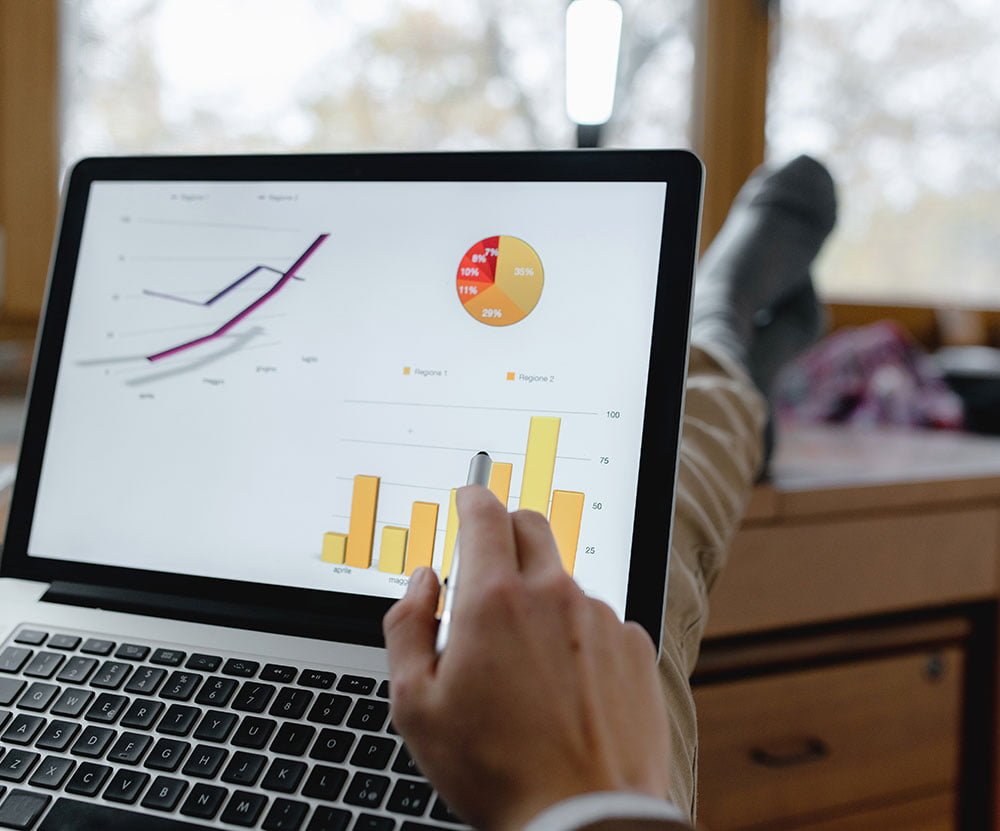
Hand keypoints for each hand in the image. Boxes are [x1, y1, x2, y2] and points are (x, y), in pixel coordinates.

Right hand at [383, 485, 670, 830]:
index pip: (484, 515)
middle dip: (507, 528)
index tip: (468, 497)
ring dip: (542, 595)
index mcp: (493, 599)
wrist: (584, 818)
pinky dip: (577, 634)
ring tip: (527, 661)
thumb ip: (407, 627)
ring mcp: (599, 618)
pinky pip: (599, 620)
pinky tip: (567, 684)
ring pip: (564, 579)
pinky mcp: (633, 647)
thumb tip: (422, 582)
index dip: (471, 498)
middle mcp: (552, 595)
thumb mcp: (417, 705)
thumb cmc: (494, 770)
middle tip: (490, 560)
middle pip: (531, 525)